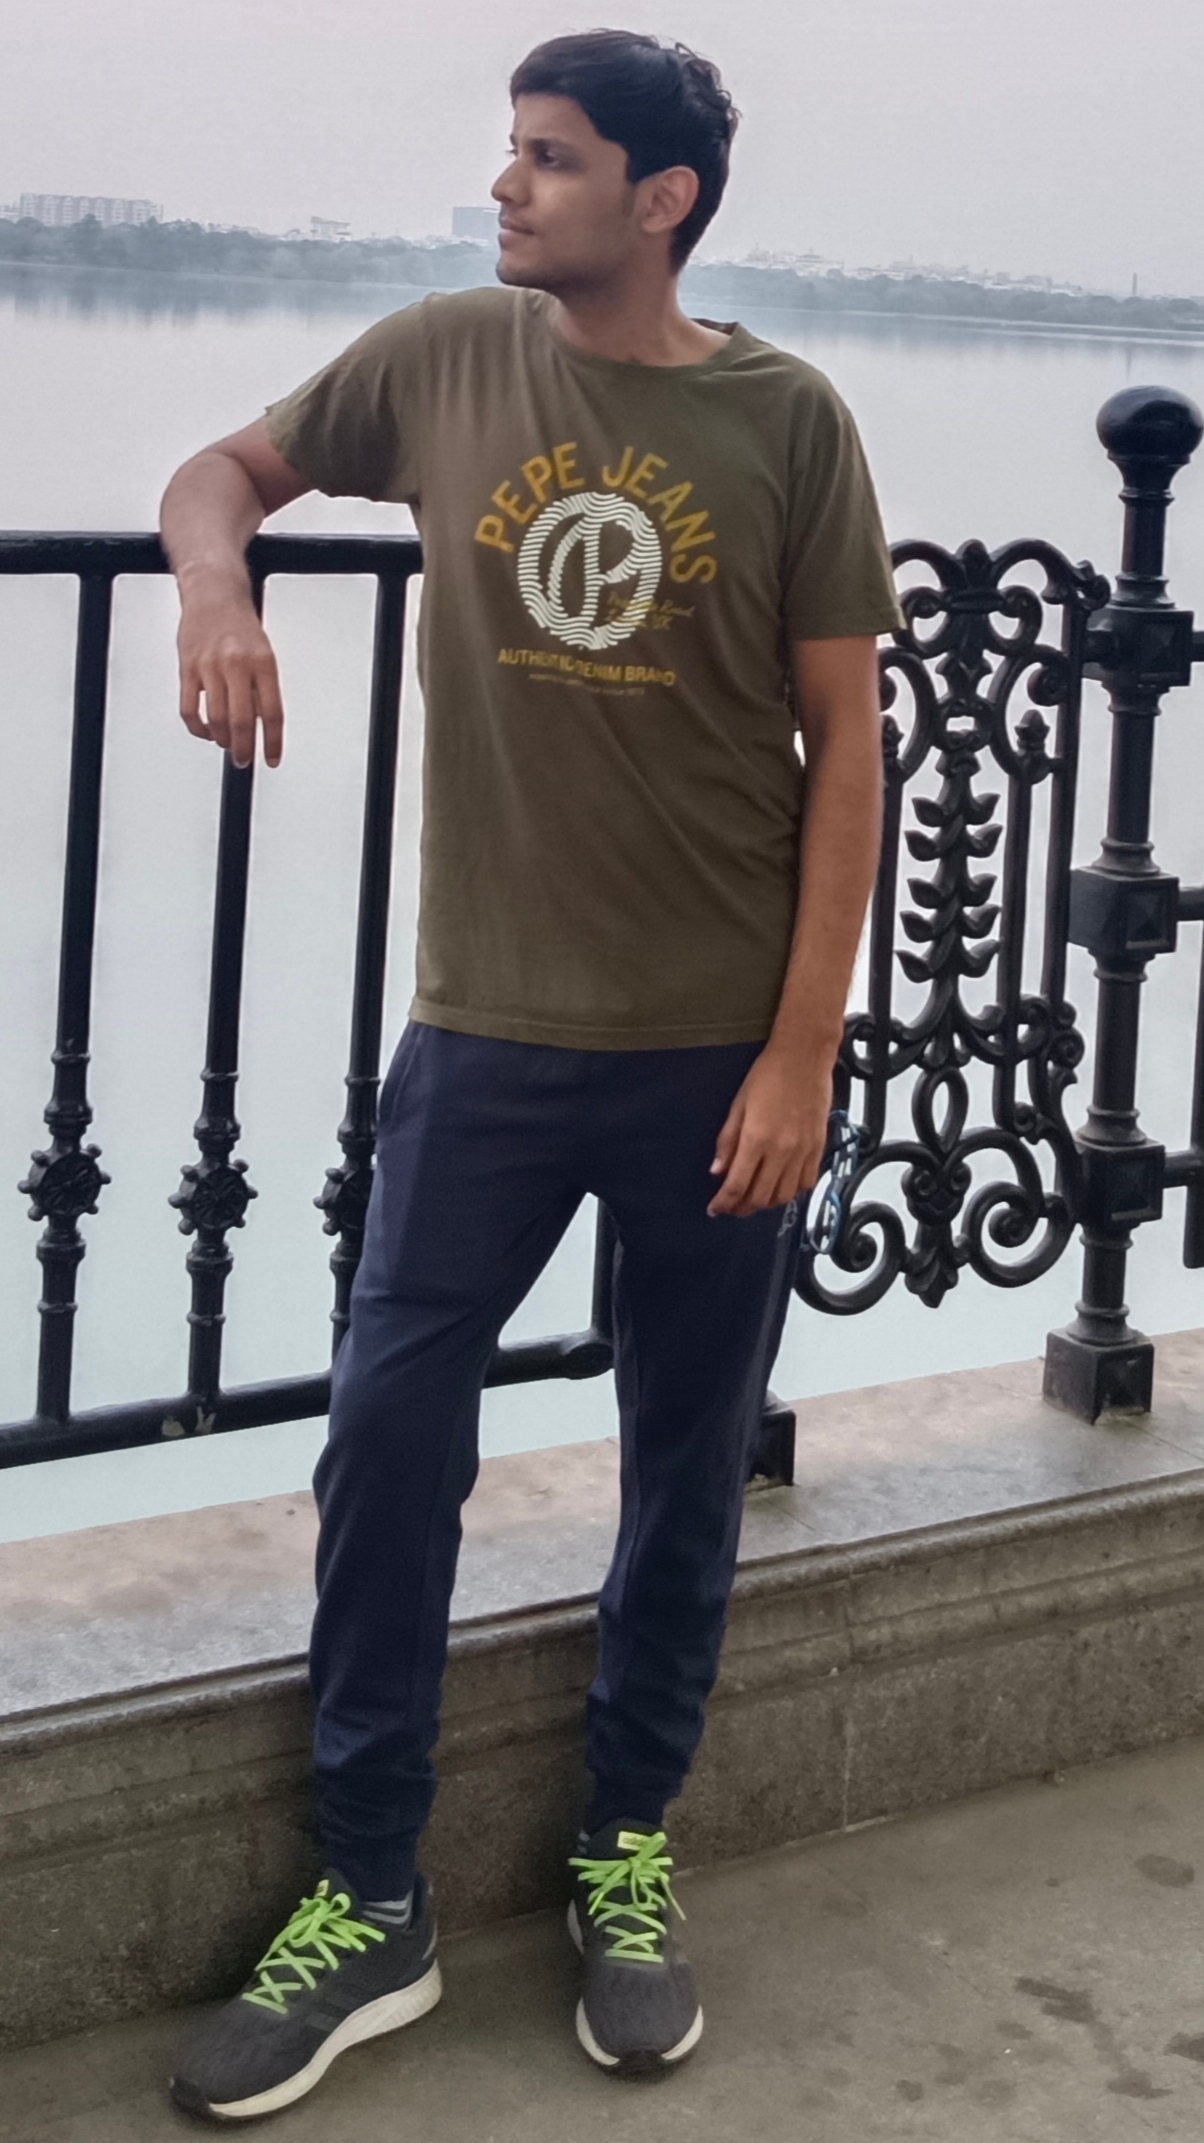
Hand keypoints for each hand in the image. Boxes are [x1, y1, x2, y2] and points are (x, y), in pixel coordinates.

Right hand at [178, 579, 283, 768]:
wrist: (213, 594)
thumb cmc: (240, 625)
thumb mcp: (264, 653)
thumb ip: (262, 687)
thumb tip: (261, 724)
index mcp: (263, 663)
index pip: (271, 713)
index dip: (272, 742)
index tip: (271, 759)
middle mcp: (237, 664)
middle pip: (242, 721)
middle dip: (244, 749)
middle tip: (244, 760)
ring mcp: (210, 667)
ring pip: (216, 719)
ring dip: (222, 740)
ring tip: (227, 745)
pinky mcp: (187, 668)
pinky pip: (190, 709)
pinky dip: (198, 728)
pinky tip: (206, 731)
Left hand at [706, 1043, 833, 1218]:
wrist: (804, 1056)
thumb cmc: (770, 1073)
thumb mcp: (738, 1105)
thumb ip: (727, 1141)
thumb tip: (718, 1169)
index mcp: (756, 1139)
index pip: (737, 1186)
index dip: (723, 1203)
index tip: (715, 1208)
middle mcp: (781, 1150)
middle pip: (760, 1197)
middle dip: (741, 1208)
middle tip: (731, 1207)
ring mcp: (803, 1151)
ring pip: (784, 1196)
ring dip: (766, 1203)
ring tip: (753, 1198)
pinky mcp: (818, 1147)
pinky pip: (806, 1183)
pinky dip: (792, 1192)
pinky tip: (780, 1186)